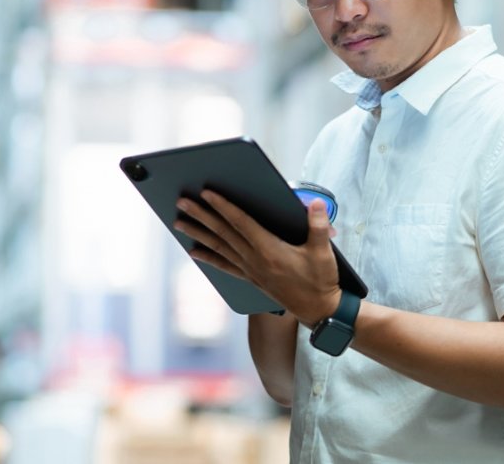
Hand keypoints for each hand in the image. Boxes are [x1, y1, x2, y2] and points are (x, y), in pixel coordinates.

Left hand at [174, 190, 341, 326]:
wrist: (317, 311)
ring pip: (218, 247)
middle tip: (182, 202)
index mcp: (269, 249)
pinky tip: (194, 251)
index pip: (240, 222)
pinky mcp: (251, 278)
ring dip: (198, 233)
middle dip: (201, 215)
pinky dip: (208, 257)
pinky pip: (224, 265)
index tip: (207, 193)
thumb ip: (319, 225)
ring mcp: (250, 270)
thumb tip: (316, 203)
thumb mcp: (323, 252)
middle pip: (222, 232)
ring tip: (179, 223)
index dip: (223, 206)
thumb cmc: (320, 280)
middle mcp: (254, 259)